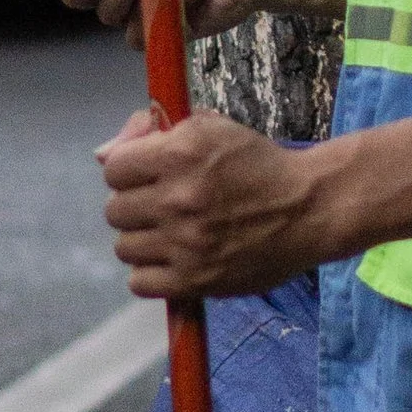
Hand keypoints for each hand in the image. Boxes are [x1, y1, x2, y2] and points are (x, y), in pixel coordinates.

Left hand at [99, 105, 321, 297]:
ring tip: (171, 236)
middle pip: (114, 211)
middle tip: (165, 208)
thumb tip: (101, 155)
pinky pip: (139, 283)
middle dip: (136, 207)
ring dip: (143, 241)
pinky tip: (172, 261)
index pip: (113, 169)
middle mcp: (178, 198)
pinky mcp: (196, 280)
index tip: (150, 178)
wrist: (310, 208)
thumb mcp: (210, 129)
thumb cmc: (258, 165)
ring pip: (124, 248)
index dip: (130, 172)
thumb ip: (152, 134)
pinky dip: (151, 274)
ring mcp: (185, 243)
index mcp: (179, 154)